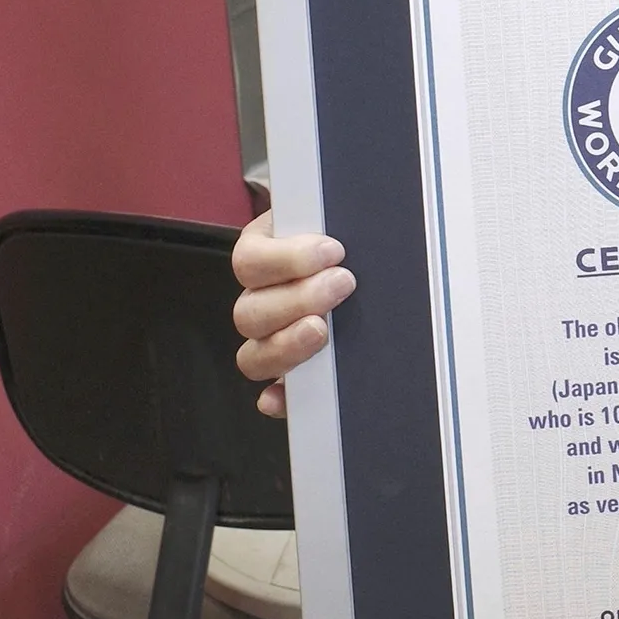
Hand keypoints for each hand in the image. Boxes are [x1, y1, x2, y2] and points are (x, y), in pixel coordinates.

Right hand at [231, 209, 356, 417]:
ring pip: (253, 355)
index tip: (333, 250)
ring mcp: (271, 339)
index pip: (250, 261)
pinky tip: (285, 396)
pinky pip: (273, 395)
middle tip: (343, 284)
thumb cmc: (352, 237)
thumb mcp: (340, 219)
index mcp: (264, 254)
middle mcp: (260, 299)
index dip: (288, 259)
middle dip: (299, 299)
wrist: (369, 260)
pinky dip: (279, 399)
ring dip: (287, 345)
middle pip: (249, 312)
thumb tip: (344, 236)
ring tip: (324, 330)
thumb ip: (337, 221)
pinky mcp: (290, 373)